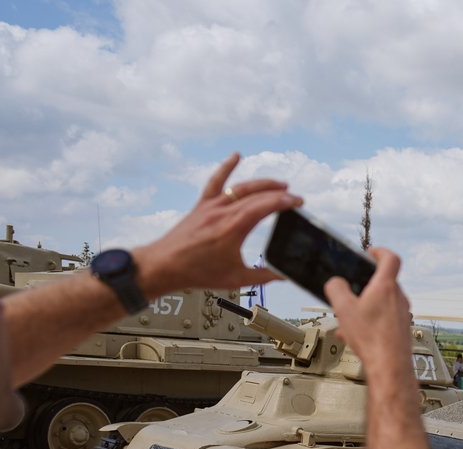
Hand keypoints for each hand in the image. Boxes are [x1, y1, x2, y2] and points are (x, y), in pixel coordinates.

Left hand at [133, 153, 300, 297]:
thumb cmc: (196, 272)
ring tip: (279, 184)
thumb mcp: (235, 278)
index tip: (297, 202)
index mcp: (233, 228)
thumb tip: (282, 276)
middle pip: (256, 195)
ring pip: (241, 187)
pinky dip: (226, 168)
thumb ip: (262, 276)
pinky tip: (236, 156)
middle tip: (294, 197)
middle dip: (279, 193)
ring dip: (262, 183)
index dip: (284, 202)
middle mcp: (222, 212)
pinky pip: (216, 182)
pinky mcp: (202, 206)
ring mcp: (211, 206)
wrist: (165, 265)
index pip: (264, 206)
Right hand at [324, 248, 408, 362]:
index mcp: (386, 287)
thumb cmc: (372, 339)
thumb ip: (336, 289)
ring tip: (350, 321)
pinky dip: (372, 322)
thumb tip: (335, 283)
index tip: (370, 253)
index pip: (390, 258)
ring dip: (366, 308)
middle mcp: (399, 298)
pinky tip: (358, 336)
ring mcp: (403, 314)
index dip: (379, 251)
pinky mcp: (402, 328)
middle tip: (353, 292)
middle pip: (384, 283)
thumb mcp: (343, 309)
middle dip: (366, 287)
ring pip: (382, 304)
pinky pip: (385, 319)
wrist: (389, 366)